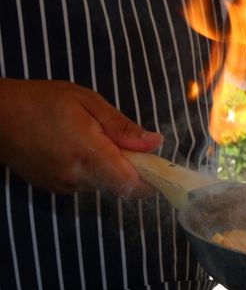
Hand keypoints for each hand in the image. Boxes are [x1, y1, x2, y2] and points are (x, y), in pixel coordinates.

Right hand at [0, 79, 162, 197]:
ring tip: (94, 142)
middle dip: (131, 171)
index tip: (159, 169)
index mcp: (89, 153)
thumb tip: (155, 143)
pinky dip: (92, 172)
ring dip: (110, 170)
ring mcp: (64, 185)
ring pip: (103, 186)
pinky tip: (77, 150)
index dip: (151, 181)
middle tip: (126, 146)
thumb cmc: (43, 101)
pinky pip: (85, 185)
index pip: (132, 183)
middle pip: (120, 187)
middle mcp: (77, 176)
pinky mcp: (54, 189)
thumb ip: (123, 128)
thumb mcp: (88, 102)